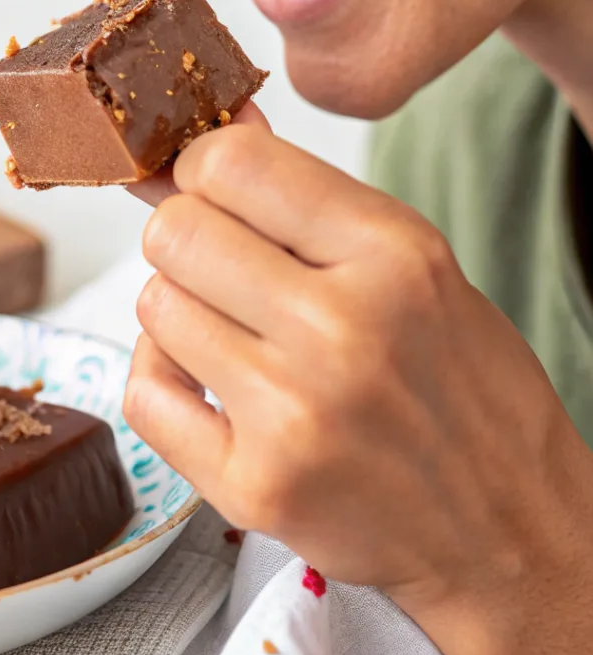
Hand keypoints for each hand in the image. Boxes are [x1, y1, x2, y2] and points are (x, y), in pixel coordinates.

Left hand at [125, 110, 592, 654]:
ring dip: (179, 313)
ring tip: (233, 337)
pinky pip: (143, 394)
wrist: (511, 531)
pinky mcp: (253, 487)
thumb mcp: (415, 267)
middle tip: (219, 270)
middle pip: (174, 232)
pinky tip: (210, 389)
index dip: (202, 169)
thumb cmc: (463, 391)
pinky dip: (163, 381)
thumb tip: (223, 123)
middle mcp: (341, 329)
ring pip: (152, 306)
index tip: (210, 191)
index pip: (232, 161)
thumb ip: (310, 199)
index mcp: (393, 255)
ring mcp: (292, 414)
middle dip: (184, 241)